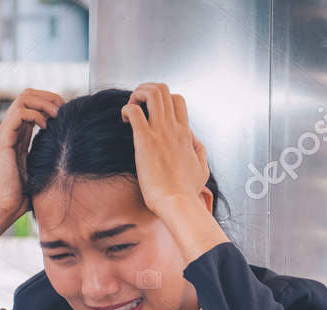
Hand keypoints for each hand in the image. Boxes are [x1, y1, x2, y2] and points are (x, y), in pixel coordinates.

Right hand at [0, 88, 63, 223]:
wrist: (6, 206)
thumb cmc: (24, 193)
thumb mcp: (42, 167)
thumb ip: (50, 152)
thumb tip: (72, 147)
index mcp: (19, 133)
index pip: (31, 102)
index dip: (49, 100)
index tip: (65, 111)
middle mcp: (10, 129)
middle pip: (26, 94)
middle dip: (47, 96)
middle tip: (62, 109)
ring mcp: (5, 133)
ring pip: (22, 98)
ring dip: (43, 102)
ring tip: (55, 115)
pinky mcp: (3, 139)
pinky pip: (19, 113)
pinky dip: (35, 114)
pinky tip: (45, 127)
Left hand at [121, 83, 210, 212]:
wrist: (178, 203)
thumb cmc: (187, 192)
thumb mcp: (202, 169)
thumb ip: (198, 151)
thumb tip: (194, 142)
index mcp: (185, 134)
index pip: (177, 101)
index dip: (162, 101)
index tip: (150, 115)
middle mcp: (173, 128)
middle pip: (164, 90)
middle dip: (146, 90)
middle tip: (136, 105)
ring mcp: (160, 133)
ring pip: (152, 93)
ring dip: (137, 94)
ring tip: (130, 109)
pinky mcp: (145, 141)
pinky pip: (135, 111)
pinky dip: (127, 109)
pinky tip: (123, 119)